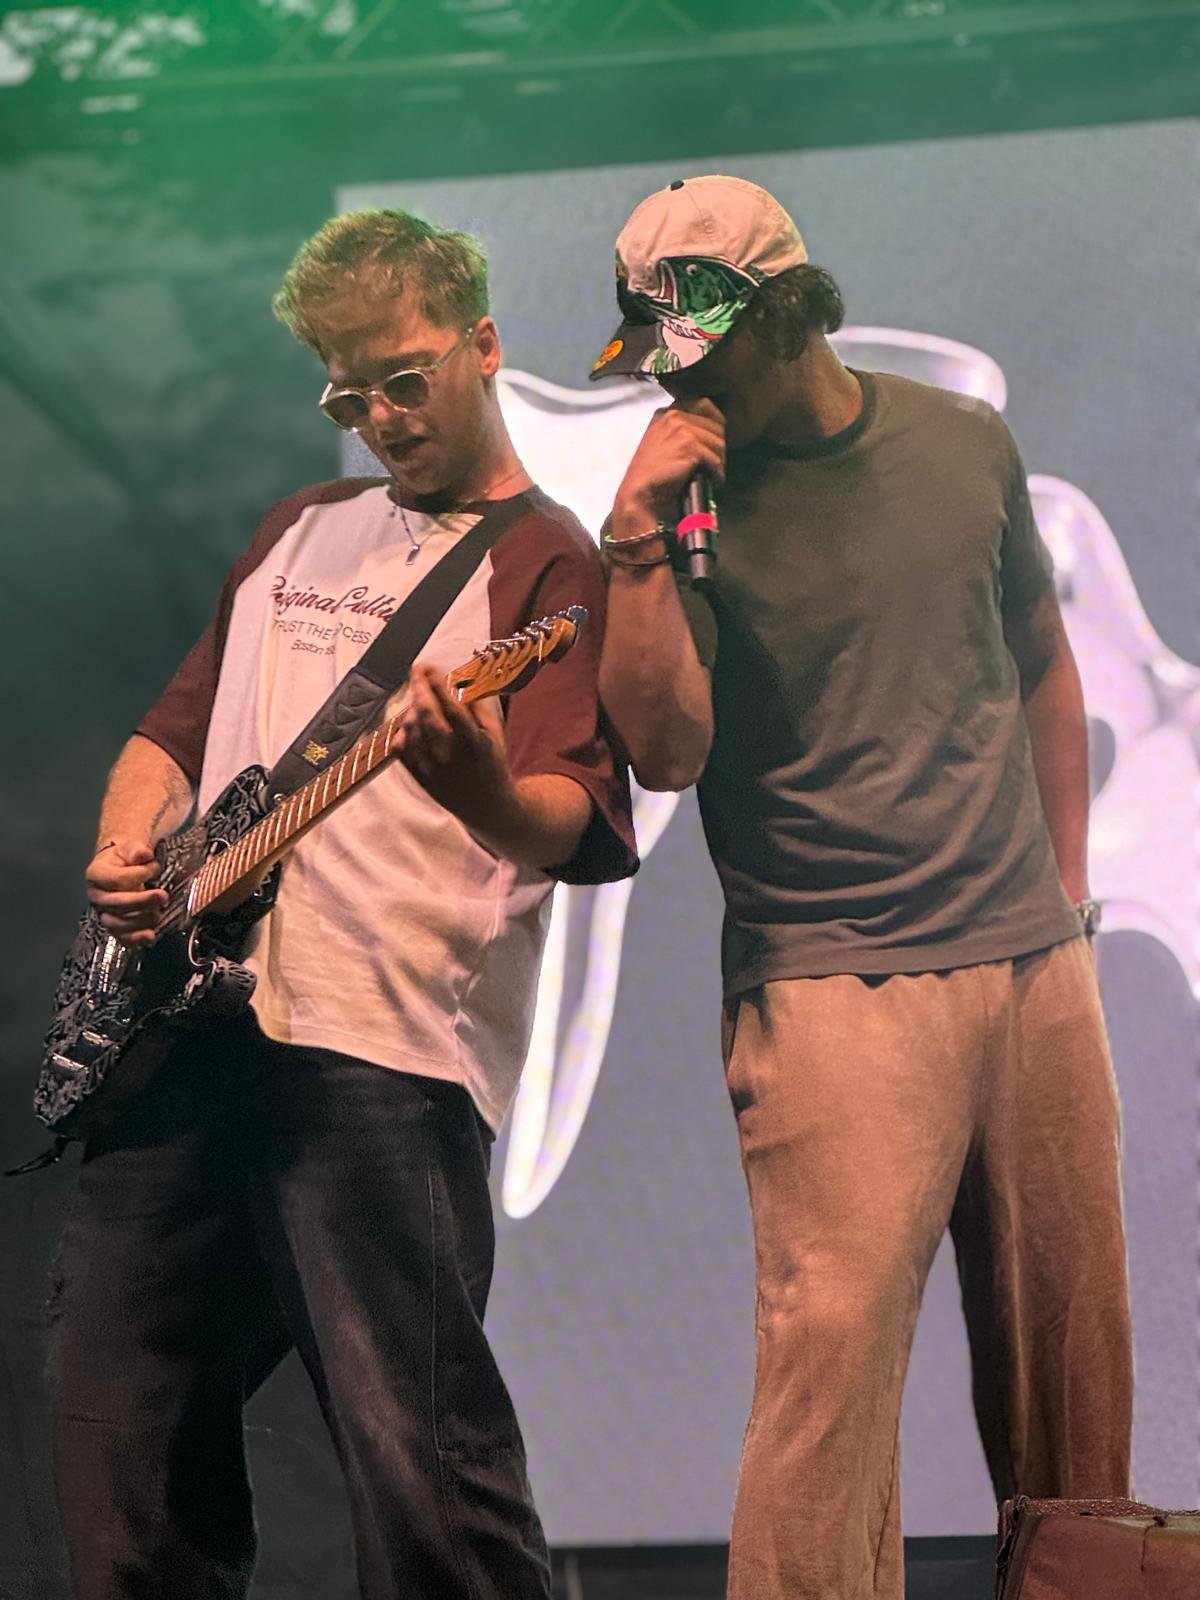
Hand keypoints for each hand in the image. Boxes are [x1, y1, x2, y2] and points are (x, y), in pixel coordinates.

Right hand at [85, 838, 167, 947]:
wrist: (121, 869)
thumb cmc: (125, 860)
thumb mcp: (130, 848)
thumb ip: (136, 850)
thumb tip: (144, 854)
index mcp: (96, 874)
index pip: (114, 879)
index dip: (136, 875)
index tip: (154, 868)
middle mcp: (97, 896)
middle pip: (115, 904)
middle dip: (141, 902)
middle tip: (163, 896)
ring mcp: (104, 913)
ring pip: (116, 924)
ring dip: (139, 921)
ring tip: (158, 914)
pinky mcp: (115, 927)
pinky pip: (121, 938)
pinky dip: (136, 939)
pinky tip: (150, 935)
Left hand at [396, 664, 513, 828]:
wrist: (486, 806)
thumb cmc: (492, 764)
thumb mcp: (495, 734)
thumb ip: (478, 707)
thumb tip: (459, 680)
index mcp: (474, 742)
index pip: (451, 707)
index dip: (437, 684)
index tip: (431, 667)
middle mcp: (451, 755)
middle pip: (426, 715)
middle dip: (419, 687)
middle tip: (417, 671)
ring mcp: (433, 767)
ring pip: (411, 729)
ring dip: (411, 707)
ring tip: (418, 697)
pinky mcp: (420, 777)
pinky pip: (401, 749)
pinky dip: (401, 731)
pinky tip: (409, 722)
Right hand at [612, 397, 725, 527]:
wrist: (639, 495)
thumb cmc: (649, 477)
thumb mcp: (660, 443)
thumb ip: (679, 431)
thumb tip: (708, 432)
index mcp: (666, 414)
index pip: (704, 405)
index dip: (715, 422)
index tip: (715, 440)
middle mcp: (674, 416)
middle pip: (716, 425)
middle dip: (717, 447)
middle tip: (712, 464)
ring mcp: (682, 430)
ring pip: (719, 443)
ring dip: (718, 462)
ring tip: (710, 474)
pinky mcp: (690, 447)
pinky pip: (716, 459)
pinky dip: (716, 474)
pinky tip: (710, 481)